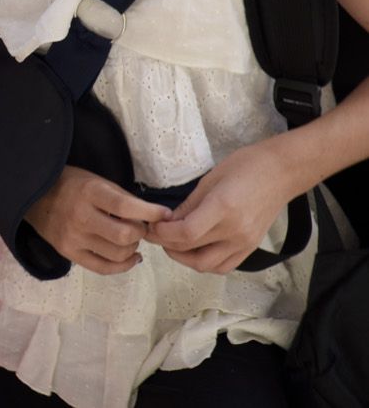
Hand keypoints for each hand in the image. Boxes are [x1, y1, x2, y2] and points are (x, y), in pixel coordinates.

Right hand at [25, 166, 170, 274]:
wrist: (34, 197)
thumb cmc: (71, 185)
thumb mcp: (96, 181)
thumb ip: (122, 198)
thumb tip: (156, 217)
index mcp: (88, 193)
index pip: (125, 207)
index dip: (149, 213)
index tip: (164, 214)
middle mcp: (80, 216)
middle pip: (124, 235)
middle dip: (140, 232)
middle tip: (139, 226)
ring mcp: (73, 237)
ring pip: (117, 254)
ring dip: (132, 248)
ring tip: (130, 239)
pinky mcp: (68, 253)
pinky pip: (103, 268)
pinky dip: (123, 266)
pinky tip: (131, 257)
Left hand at [145, 141, 299, 273]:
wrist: (282, 173)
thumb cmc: (245, 167)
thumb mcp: (209, 180)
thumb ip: (188, 205)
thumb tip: (167, 221)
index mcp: (223, 208)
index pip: (186, 233)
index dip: (163, 233)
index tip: (151, 225)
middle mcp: (235, 231)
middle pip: (192, 250)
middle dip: (166, 244)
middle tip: (154, 233)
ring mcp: (245, 242)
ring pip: (207, 265)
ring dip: (184, 258)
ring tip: (172, 243)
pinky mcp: (251, 247)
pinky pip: (224, 266)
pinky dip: (205, 263)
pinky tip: (194, 249)